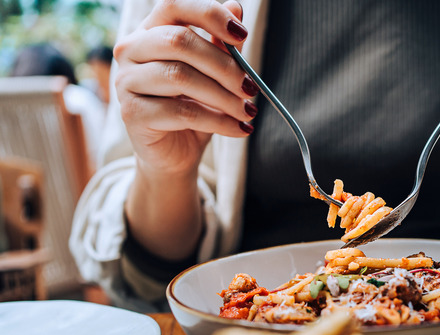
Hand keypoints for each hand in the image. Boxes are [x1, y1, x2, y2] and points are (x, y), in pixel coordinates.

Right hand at [113, 0, 254, 180]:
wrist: (174, 154)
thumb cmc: (194, 107)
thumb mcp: (213, 74)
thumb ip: (222, 44)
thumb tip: (236, 8)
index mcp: (150, 31)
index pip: (174, 5)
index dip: (209, 14)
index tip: (241, 34)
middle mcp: (131, 50)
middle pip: (179, 42)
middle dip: (224, 66)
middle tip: (251, 87)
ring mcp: (126, 81)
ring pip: (180, 77)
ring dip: (224, 96)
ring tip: (248, 111)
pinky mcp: (131, 114)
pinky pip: (182, 112)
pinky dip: (218, 121)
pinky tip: (238, 128)